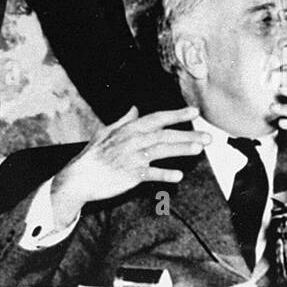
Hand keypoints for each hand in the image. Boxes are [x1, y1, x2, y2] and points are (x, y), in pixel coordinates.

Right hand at [49, 106, 208, 225]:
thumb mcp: (105, 133)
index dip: (176, 114)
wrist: (78, 178)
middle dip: (187, 134)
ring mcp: (131, 158)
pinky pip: (150, 174)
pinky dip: (164, 174)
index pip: (156, 119)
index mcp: (128, 129)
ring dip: (181, 150)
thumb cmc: (92, 156)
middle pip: (164, 135)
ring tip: (198, 150)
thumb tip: (135, 109)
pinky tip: (179, 176)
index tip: (195, 111)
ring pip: (160, 151)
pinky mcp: (129, 175)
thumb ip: (124, 121)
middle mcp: (131, 141)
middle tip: (208, 137)